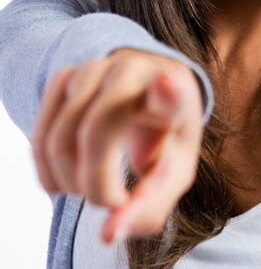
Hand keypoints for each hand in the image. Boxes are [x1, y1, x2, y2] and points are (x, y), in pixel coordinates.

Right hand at [30, 48, 203, 243]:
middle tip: (110, 203)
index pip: (171, 89)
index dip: (167, 92)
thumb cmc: (164, 136)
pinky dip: (45, 169)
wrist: (148, 90)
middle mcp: (134, 70)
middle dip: (95, 184)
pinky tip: (62, 183)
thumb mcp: (172, 173)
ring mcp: (95, 68)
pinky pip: (41, 131)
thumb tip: (107, 234)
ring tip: (89, 190)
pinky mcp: (65, 75)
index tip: (165, 85)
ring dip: (69, 181)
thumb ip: (149, 207)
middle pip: (98, 130)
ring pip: (62, 135)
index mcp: (176, 90)